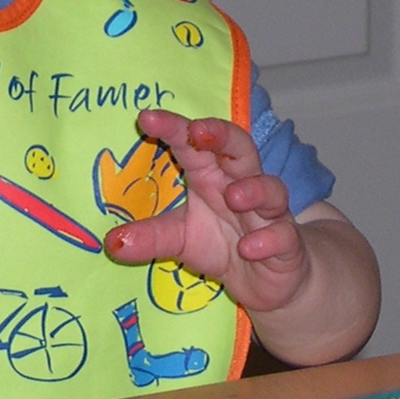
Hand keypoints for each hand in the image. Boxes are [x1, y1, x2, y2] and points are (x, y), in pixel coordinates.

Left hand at [102, 110, 311, 313]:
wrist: (269, 281)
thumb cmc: (224, 245)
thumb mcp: (180, 240)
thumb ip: (150, 236)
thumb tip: (111, 243)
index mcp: (212, 177)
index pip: (194, 145)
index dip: (174, 128)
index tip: (146, 117)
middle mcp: (242, 186)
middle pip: (240, 150)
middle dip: (223, 136)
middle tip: (199, 131)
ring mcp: (269, 215)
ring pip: (272, 189)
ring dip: (254, 189)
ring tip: (233, 196)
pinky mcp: (288, 245)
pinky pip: (284, 236)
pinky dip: (268, 239)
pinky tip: (250, 247)